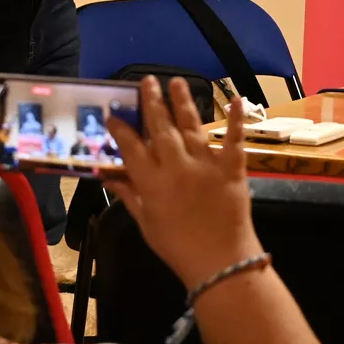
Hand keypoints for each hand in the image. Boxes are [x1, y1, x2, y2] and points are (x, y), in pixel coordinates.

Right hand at [106, 76, 264, 289]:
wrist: (219, 262)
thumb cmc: (177, 247)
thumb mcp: (146, 223)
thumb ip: (128, 196)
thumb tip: (108, 177)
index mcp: (153, 183)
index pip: (132, 147)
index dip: (121, 128)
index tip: (114, 113)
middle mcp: (177, 167)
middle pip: (161, 128)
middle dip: (152, 102)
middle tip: (147, 80)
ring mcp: (206, 164)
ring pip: (192, 126)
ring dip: (183, 102)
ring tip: (176, 81)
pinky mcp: (232, 168)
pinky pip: (234, 139)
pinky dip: (235, 119)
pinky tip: (235, 98)